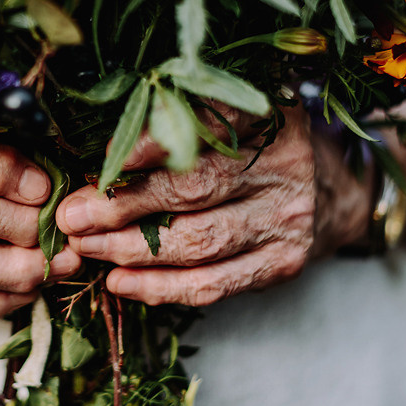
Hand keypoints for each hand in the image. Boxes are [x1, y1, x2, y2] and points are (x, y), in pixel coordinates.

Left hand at [55, 102, 372, 306]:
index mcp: (264, 117)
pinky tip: (120, 283)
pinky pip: (214, 285)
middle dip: (123, 206)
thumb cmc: (258, 147)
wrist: (334, 190)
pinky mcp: (282, 263)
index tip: (98, 160)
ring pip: (198, 243)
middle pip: (192, 190)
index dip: (147, 147)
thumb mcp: (232, 117)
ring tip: (85, 248)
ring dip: (132, 251)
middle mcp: (282, 166)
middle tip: (72, 215)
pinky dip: (161, 289)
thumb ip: (177, 124)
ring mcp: (286, 219)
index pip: (201, 129)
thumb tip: (92, 150)